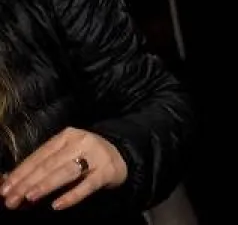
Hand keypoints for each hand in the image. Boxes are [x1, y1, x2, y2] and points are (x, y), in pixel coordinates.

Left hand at [0, 128, 127, 211]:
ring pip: (66, 172)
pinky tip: (57, 205)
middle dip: (28, 183)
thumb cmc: (85, 157)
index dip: (21, 172)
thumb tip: (6, 179)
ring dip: (46, 185)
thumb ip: (39, 165)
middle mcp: (81, 142)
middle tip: (12, 199)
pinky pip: (87, 186)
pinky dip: (72, 195)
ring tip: (29, 197)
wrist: (122, 154)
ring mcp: (96, 156)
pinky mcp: (107, 171)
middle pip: (50, 164)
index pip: (39, 155)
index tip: (5, 189)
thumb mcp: (63, 154)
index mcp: (67, 136)